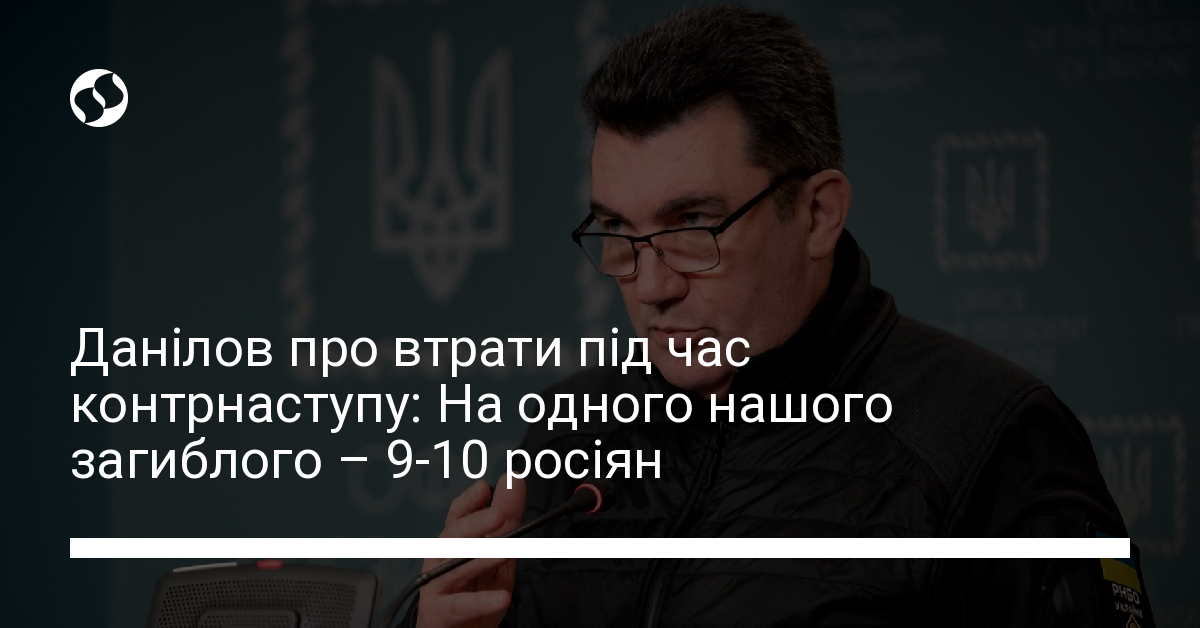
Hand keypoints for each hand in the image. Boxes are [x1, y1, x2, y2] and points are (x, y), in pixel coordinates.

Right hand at [415, 474, 525, 627]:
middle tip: (499, 515)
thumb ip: (508, 519)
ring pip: (455, 568)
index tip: (484, 488)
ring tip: (505, 552)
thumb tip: (514, 480)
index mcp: (454, 543)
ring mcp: (437, 585)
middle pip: (453, 537)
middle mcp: (441, 560)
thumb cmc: (475, 592)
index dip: (469, 501)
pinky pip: (460, 605)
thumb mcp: (499, 554)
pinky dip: (481, 602)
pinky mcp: (440, 612)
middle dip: (475, 523)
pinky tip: (502, 598)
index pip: (457, 515)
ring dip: (481, 558)